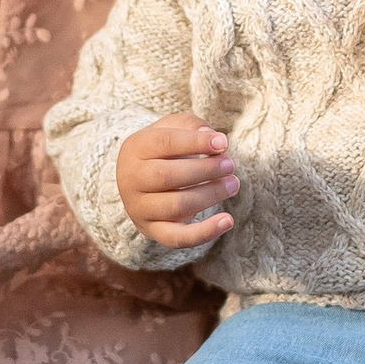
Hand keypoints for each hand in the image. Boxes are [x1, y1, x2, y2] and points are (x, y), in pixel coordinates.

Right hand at [114, 115, 238, 250]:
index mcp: (135, 148)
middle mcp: (131, 180)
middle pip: (167, 176)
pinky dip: (204, 232)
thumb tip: (213, 138)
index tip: (223, 143)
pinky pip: (177, 238)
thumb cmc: (164, 149)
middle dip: (204, 170)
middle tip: (230, 165)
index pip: (164, 143)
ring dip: (210, 195)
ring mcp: (140, 208)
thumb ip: (191, 126)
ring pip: (176, 206)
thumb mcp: (173, 128)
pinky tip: (228, 221)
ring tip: (233, 184)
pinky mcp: (153, 231)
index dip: (195, 143)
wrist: (141, 180)